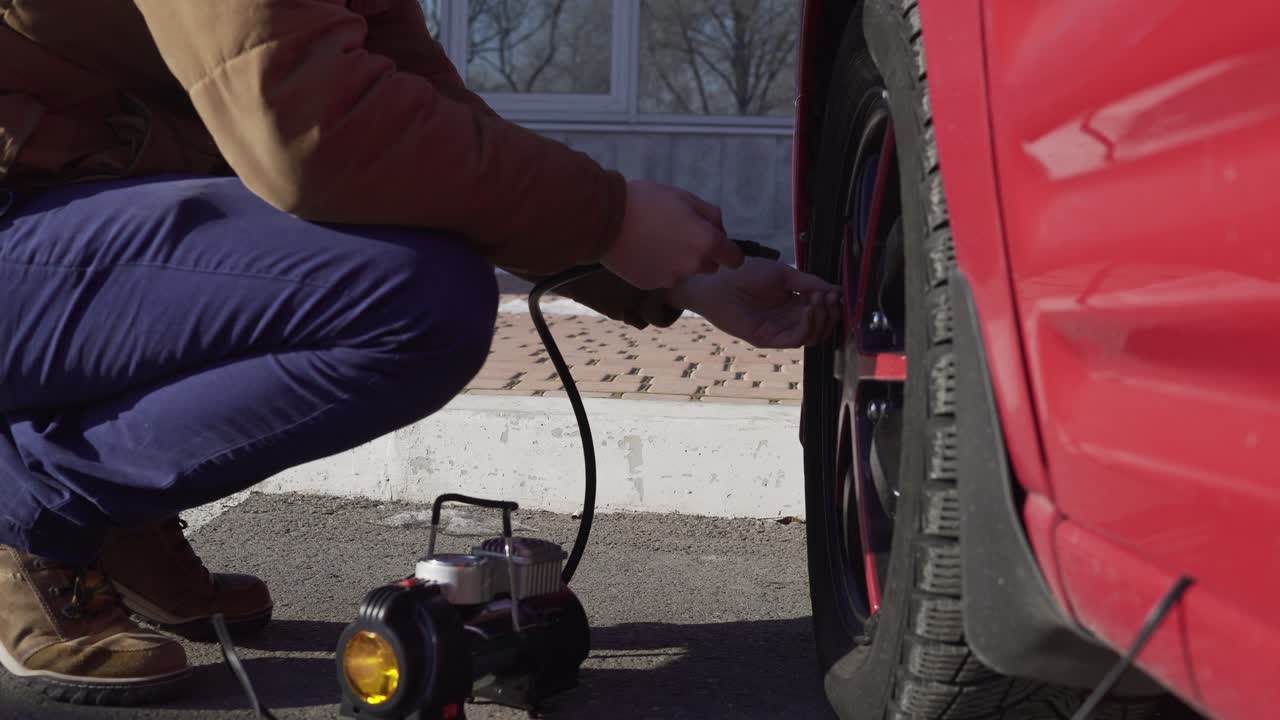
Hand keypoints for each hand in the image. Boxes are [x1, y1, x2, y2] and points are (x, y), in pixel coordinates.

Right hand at [602, 180, 744, 289]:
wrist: (605, 219)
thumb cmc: (646, 202)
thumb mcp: (685, 197)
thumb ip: (710, 215)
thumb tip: (719, 229)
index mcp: (706, 242)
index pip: (735, 259)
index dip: (729, 251)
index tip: (721, 245)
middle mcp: (692, 265)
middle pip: (710, 266)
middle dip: (702, 253)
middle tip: (681, 234)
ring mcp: (671, 278)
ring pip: (685, 272)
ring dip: (680, 261)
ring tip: (658, 239)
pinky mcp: (651, 284)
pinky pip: (663, 277)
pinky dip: (659, 266)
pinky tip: (644, 249)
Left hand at [669, 258, 840, 348]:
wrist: (717, 281)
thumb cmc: (745, 273)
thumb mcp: (783, 274)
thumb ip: (808, 283)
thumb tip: (835, 290)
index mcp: (793, 304)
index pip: (822, 311)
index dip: (833, 304)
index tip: (838, 292)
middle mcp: (788, 320)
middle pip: (821, 326)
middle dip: (830, 313)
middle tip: (829, 297)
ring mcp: (778, 331)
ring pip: (812, 336)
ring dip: (820, 319)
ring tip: (818, 301)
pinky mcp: (767, 339)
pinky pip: (795, 340)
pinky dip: (806, 327)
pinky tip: (807, 310)